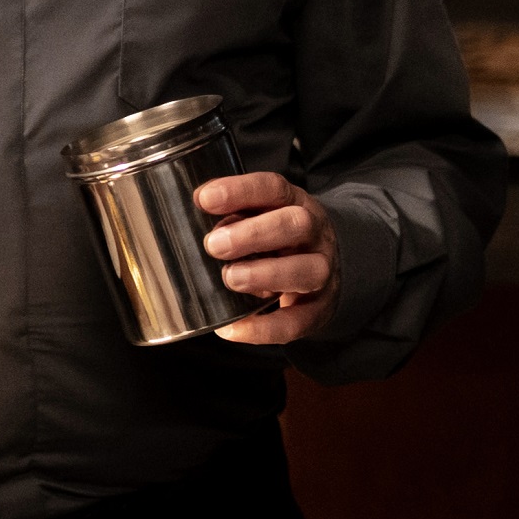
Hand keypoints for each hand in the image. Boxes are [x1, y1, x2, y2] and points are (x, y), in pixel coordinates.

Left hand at [195, 173, 340, 343]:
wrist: (333, 266)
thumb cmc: (280, 237)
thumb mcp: (263, 215)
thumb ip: (233, 216)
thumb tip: (186, 223)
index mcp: (294, 203)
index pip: (272, 188)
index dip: (240, 190)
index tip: (204, 199)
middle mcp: (313, 234)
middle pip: (295, 225)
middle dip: (253, 234)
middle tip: (214, 244)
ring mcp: (321, 272)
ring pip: (306, 270)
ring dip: (265, 274)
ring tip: (230, 278)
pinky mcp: (318, 310)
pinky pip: (296, 322)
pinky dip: (262, 329)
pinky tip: (231, 328)